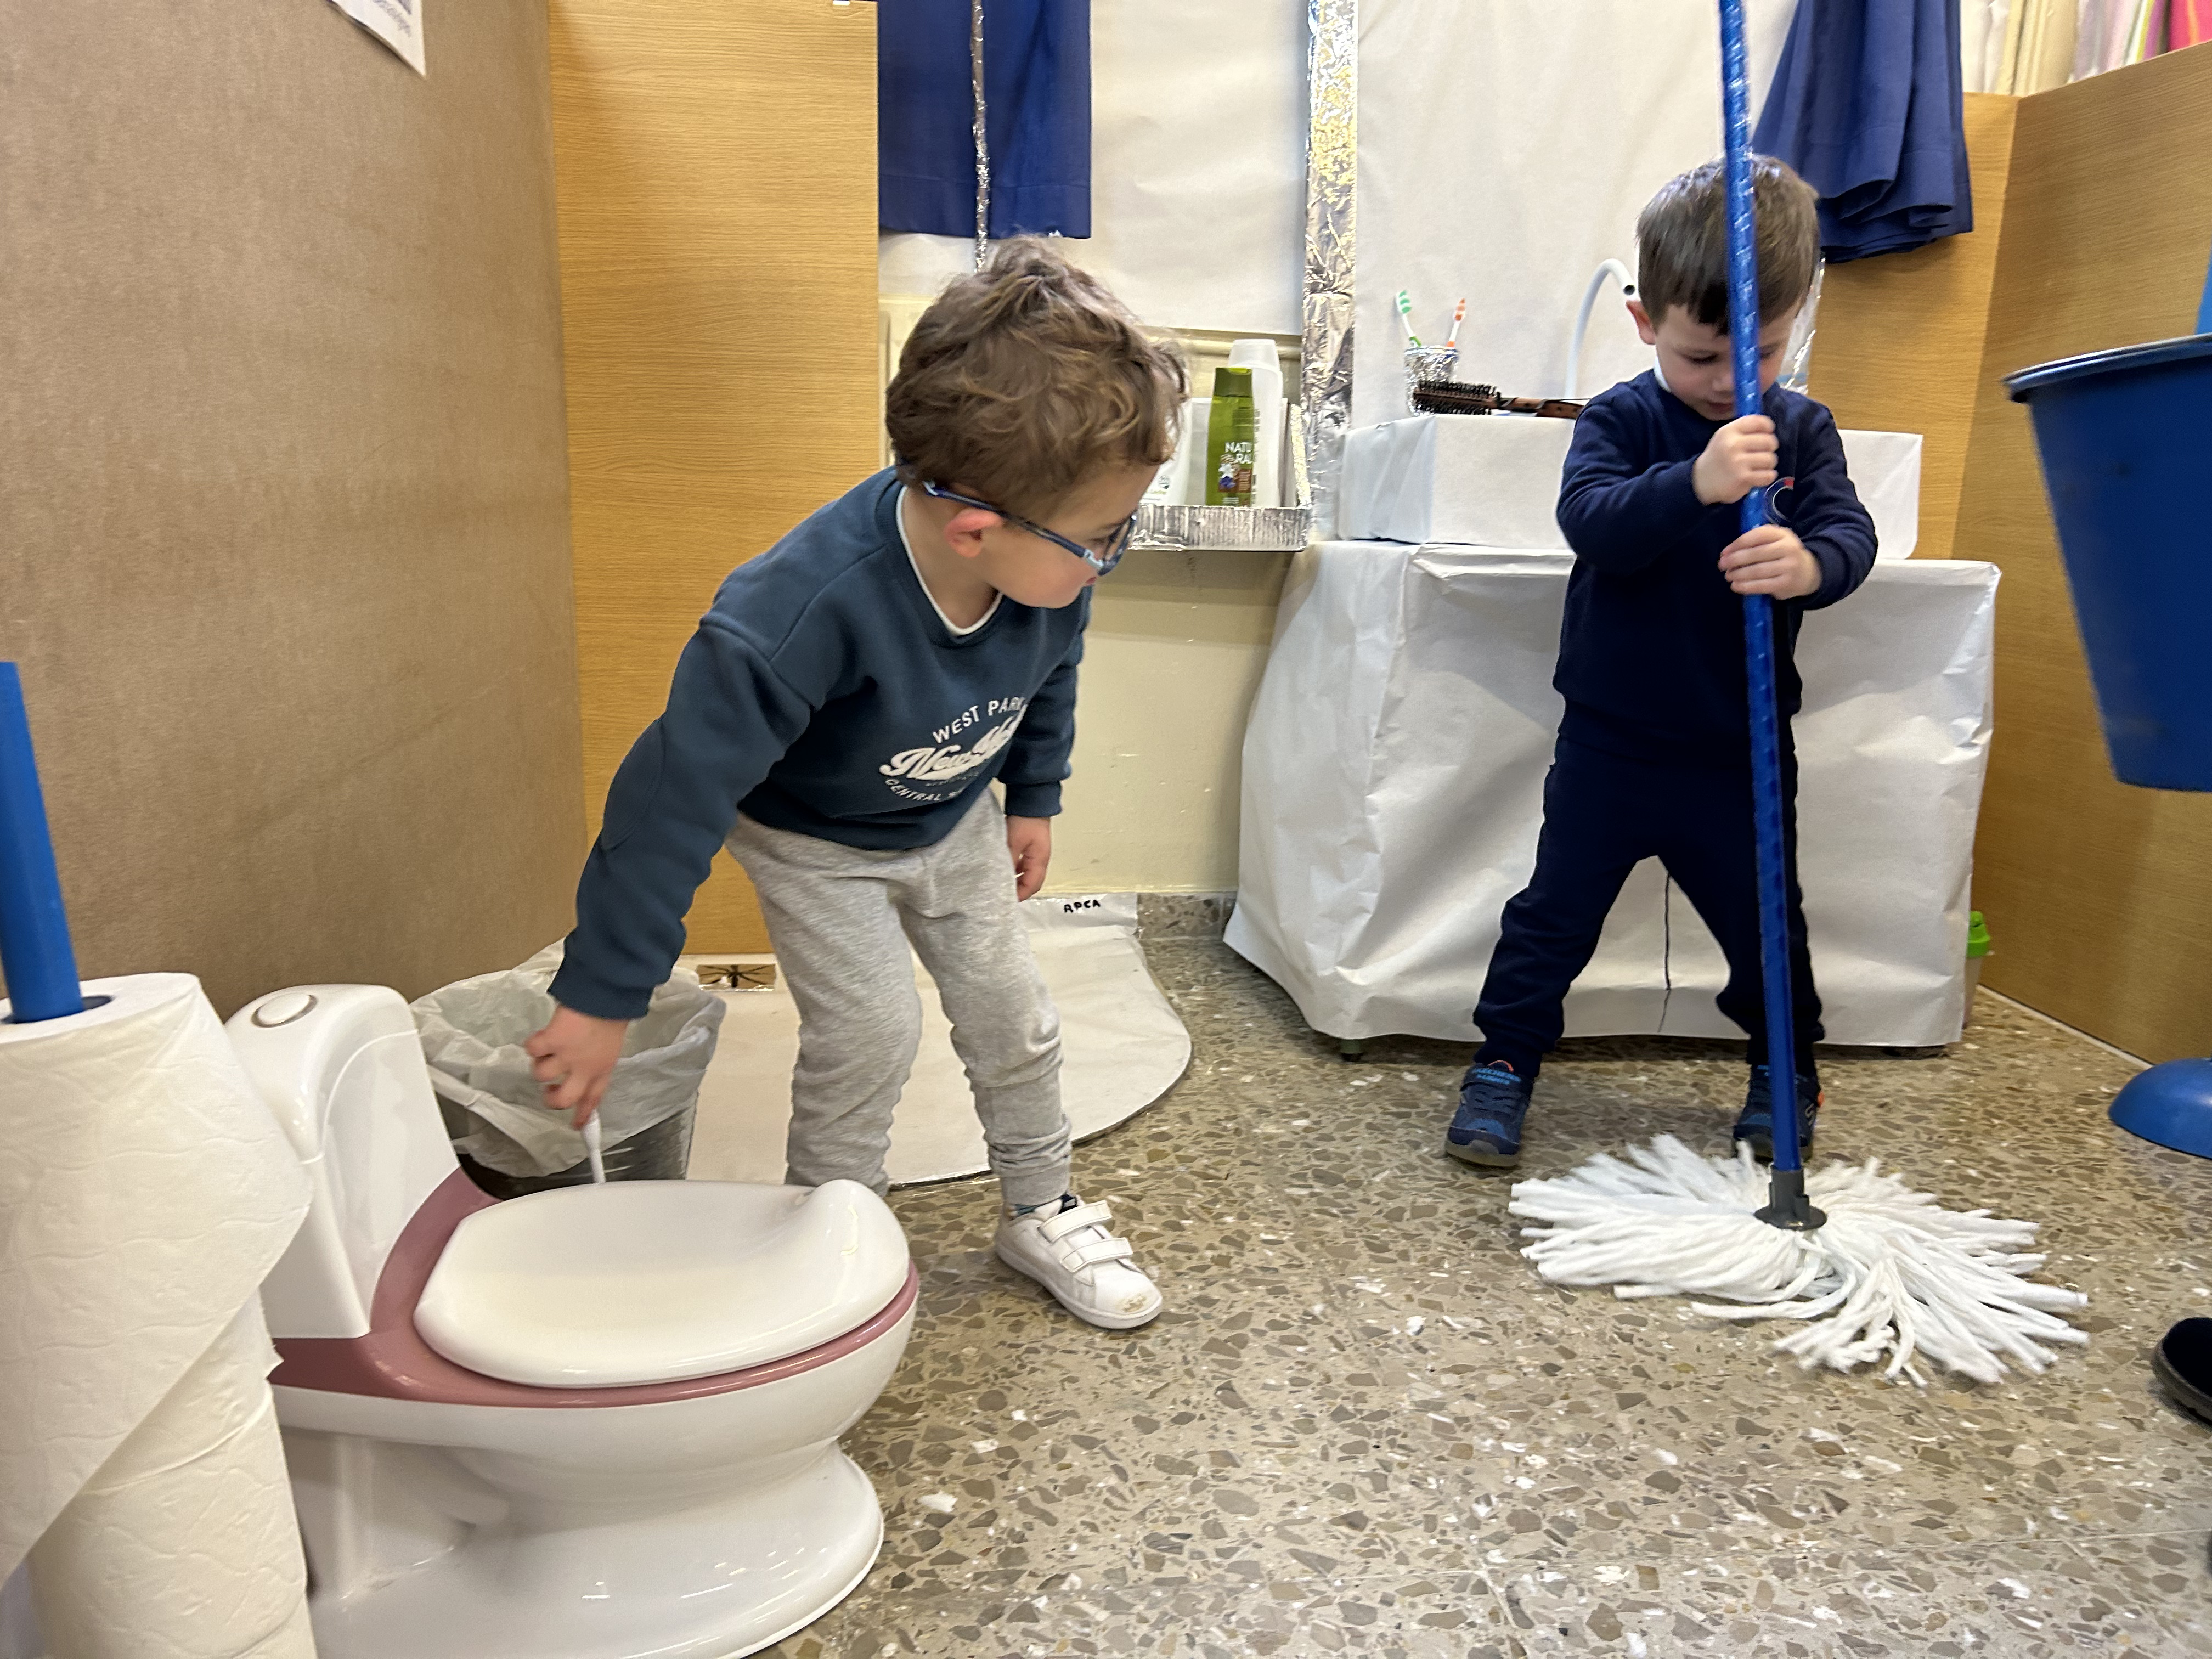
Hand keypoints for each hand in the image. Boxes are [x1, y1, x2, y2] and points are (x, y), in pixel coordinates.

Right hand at [524, 1005, 628, 1126]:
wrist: (607, 996)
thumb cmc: (612, 1014)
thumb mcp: (610, 1045)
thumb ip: (596, 1059)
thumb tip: (581, 1065)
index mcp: (602, 1070)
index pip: (593, 1100)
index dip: (583, 1116)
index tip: (577, 1127)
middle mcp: (584, 1069)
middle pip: (563, 1100)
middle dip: (551, 1100)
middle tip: (549, 1090)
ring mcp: (566, 1057)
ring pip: (541, 1075)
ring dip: (540, 1063)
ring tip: (547, 1050)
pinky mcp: (551, 1041)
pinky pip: (532, 1050)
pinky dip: (534, 1043)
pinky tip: (541, 1036)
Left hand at [1007, 814, 1052, 900]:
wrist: (1032, 799)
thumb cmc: (1025, 820)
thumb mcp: (1013, 842)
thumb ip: (1007, 861)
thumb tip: (1000, 877)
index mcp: (1040, 860)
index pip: (1032, 886)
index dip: (1019, 895)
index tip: (1005, 901)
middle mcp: (1040, 859)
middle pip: (1031, 882)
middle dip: (1019, 891)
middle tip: (1002, 896)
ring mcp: (1036, 853)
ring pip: (1027, 874)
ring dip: (1016, 880)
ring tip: (1001, 884)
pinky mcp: (1030, 846)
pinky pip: (1023, 864)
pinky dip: (1014, 870)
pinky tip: (1004, 869)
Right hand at [1692, 414, 1778, 504]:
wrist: (1701, 481)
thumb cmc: (1719, 457)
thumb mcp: (1725, 437)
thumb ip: (1744, 429)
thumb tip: (1769, 427)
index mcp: (1729, 431)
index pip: (1759, 422)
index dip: (1768, 427)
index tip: (1767, 434)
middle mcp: (1733, 444)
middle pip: (1769, 441)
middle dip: (1770, 448)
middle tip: (1762, 453)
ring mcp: (1738, 462)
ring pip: (1770, 459)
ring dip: (1768, 464)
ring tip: (1759, 466)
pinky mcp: (1742, 478)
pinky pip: (1768, 475)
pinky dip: (1767, 477)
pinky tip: (1759, 477)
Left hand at [1719, 524, 1821, 598]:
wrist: (1809, 572)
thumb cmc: (1783, 555)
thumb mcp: (1775, 541)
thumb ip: (1756, 541)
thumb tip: (1728, 552)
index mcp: (1783, 534)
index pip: (1757, 536)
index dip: (1738, 544)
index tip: (1724, 552)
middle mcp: (1788, 548)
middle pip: (1756, 553)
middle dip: (1735, 560)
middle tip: (1722, 565)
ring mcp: (1789, 567)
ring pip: (1758, 571)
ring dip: (1738, 574)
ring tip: (1728, 576)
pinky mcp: (1786, 583)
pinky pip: (1762, 585)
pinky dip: (1746, 586)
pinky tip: (1735, 586)